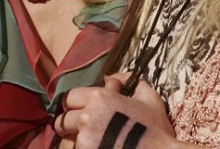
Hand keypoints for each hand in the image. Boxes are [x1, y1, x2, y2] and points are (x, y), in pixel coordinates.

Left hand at [53, 73, 186, 148]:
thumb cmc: (156, 128)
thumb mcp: (148, 97)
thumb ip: (130, 81)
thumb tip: (112, 77)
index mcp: (99, 97)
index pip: (69, 97)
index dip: (75, 103)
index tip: (80, 109)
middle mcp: (87, 117)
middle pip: (63, 120)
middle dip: (70, 123)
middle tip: (82, 128)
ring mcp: (85, 139)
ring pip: (69, 138)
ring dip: (77, 138)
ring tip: (93, 140)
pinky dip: (86, 148)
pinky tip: (100, 146)